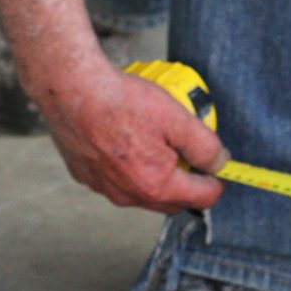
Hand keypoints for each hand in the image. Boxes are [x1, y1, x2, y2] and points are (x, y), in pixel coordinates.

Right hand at [33, 64, 230, 213]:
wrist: (69, 89)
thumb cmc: (120, 101)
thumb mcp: (176, 118)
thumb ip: (204, 146)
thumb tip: (220, 163)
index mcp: (156, 186)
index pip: (201, 199)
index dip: (216, 182)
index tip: (219, 169)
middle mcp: (129, 196)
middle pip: (172, 201)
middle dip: (187, 184)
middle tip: (189, 157)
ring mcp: (104, 189)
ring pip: (142, 193)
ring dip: (156, 178)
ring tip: (157, 147)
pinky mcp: (85, 177)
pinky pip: (116, 181)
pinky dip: (128, 169)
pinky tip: (127, 142)